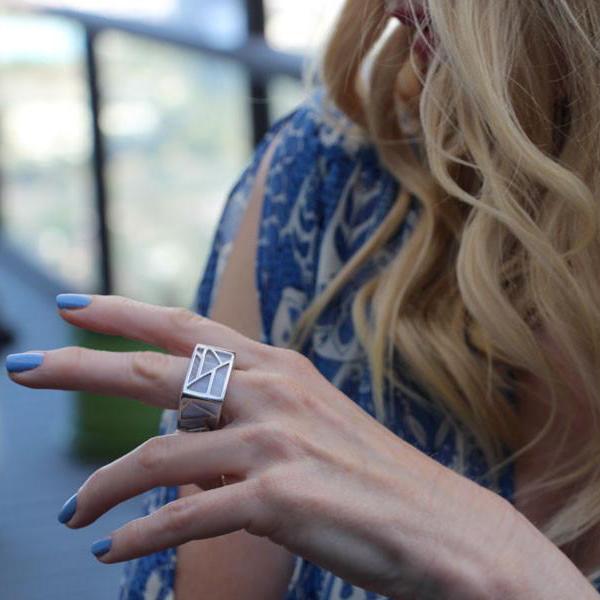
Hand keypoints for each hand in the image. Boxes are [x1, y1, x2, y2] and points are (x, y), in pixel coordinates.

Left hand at [7, 294, 522, 598]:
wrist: (442, 525)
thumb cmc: (368, 475)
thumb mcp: (305, 421)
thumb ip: (243, 414)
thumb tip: (183, 423)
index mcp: (278, 368)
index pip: (188, 327)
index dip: (126, 312)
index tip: (73, 306)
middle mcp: (272, 392)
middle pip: (158, 369)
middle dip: (82, 366)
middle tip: (24, 367)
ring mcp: (275, 442)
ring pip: (159, 453)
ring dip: (102, 487)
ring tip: (73, 514)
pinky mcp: (279, 499)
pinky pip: (185, 515)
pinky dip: (139, 533)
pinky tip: (111, 549)